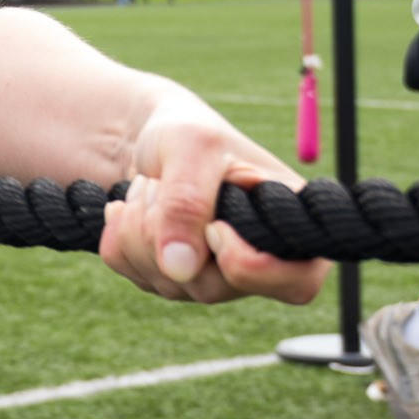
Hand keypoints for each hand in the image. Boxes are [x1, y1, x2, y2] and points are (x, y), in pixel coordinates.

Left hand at [100, 106, 326, 306]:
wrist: (145, 136)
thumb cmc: (185, 130)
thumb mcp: (192, 146)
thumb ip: (187, 202)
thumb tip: (179, 271)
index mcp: (289, 221)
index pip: (299, 282)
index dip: (251, 266)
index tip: (213, 226)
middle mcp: (259, 257)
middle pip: (215, 288)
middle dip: (170, 232)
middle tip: (161, 183)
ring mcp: (215, 273)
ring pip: (170, 285)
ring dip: (140, 230)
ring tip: (149, 185)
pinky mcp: (174, 277)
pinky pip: (136, 277)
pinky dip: (120, 239)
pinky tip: (128, 207)